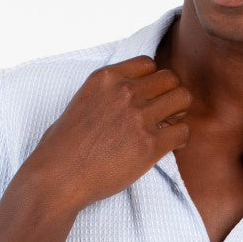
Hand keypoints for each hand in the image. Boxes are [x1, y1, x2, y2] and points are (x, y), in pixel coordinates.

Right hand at [25, 56, 191, 212]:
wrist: (58, 177)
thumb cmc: (63, 147)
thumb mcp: (81, 102)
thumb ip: (107, 94)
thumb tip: (127, 99)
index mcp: (106, 78)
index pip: (148, 64)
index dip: (152, 81)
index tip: (147, 97)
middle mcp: (124, 92)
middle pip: (170, 78)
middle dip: (170, 94)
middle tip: (163, 113)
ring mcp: (138, 117)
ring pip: (183, 98)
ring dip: (179, 112)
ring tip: (167, 127)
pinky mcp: (149, 145)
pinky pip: (183, 131)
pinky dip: (180, 138)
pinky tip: (168, 146)